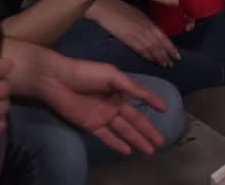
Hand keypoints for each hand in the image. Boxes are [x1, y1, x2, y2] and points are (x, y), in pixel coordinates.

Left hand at [35, 52, 168, 155]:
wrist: (58, 80)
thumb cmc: (86, 73)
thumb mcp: (113, 75)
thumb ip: (133, 88)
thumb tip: (154, 99)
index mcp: (120, 89)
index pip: (140, 99)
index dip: (153, 103)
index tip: (166, 110)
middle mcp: (114, 104)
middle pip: (135, 120)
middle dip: (148, 131)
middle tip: (161, 142)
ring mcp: (103, 116)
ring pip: (124, 131)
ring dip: (137, 140)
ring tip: (150, 151)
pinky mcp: (91, 125)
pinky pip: (107, 137)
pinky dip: (117, 144)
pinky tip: (128, 151)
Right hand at [88, 0, 181, 67]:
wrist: (105, 7)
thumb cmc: (120, 7)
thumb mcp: (137, 13)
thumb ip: (146, 23)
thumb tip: (153, 31)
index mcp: (148, 21)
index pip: (163, 36)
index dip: (170, 46)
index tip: (177, 54)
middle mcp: (145, 29)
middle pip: (159, 44)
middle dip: (167, 54)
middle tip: (173, 63)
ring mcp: (136, 34)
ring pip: (151, 49)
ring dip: (159, 58)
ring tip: (166, 65)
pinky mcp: (127, 39)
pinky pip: (140, 50)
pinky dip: (148, 56)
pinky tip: (152, 61)